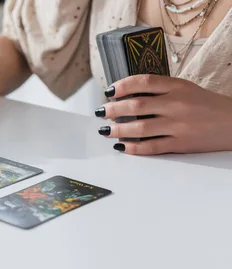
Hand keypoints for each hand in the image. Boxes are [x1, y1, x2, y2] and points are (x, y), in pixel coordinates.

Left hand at [96, 75, 231, 154]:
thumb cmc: (207, 106)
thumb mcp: (186, 89)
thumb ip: (161, 90)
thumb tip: (127, 95)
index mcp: (178, 86)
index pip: (144, 82)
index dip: (122, 86)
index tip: (109, 91)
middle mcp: (177, 104)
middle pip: (137, 105)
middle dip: (113, 109)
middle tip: (101, 112)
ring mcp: (179, 125)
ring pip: (140, 127)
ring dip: (118, 130)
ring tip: (106, 131)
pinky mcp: (181, 144)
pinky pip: (152, 147)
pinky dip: (134, 147)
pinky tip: (122, 146)